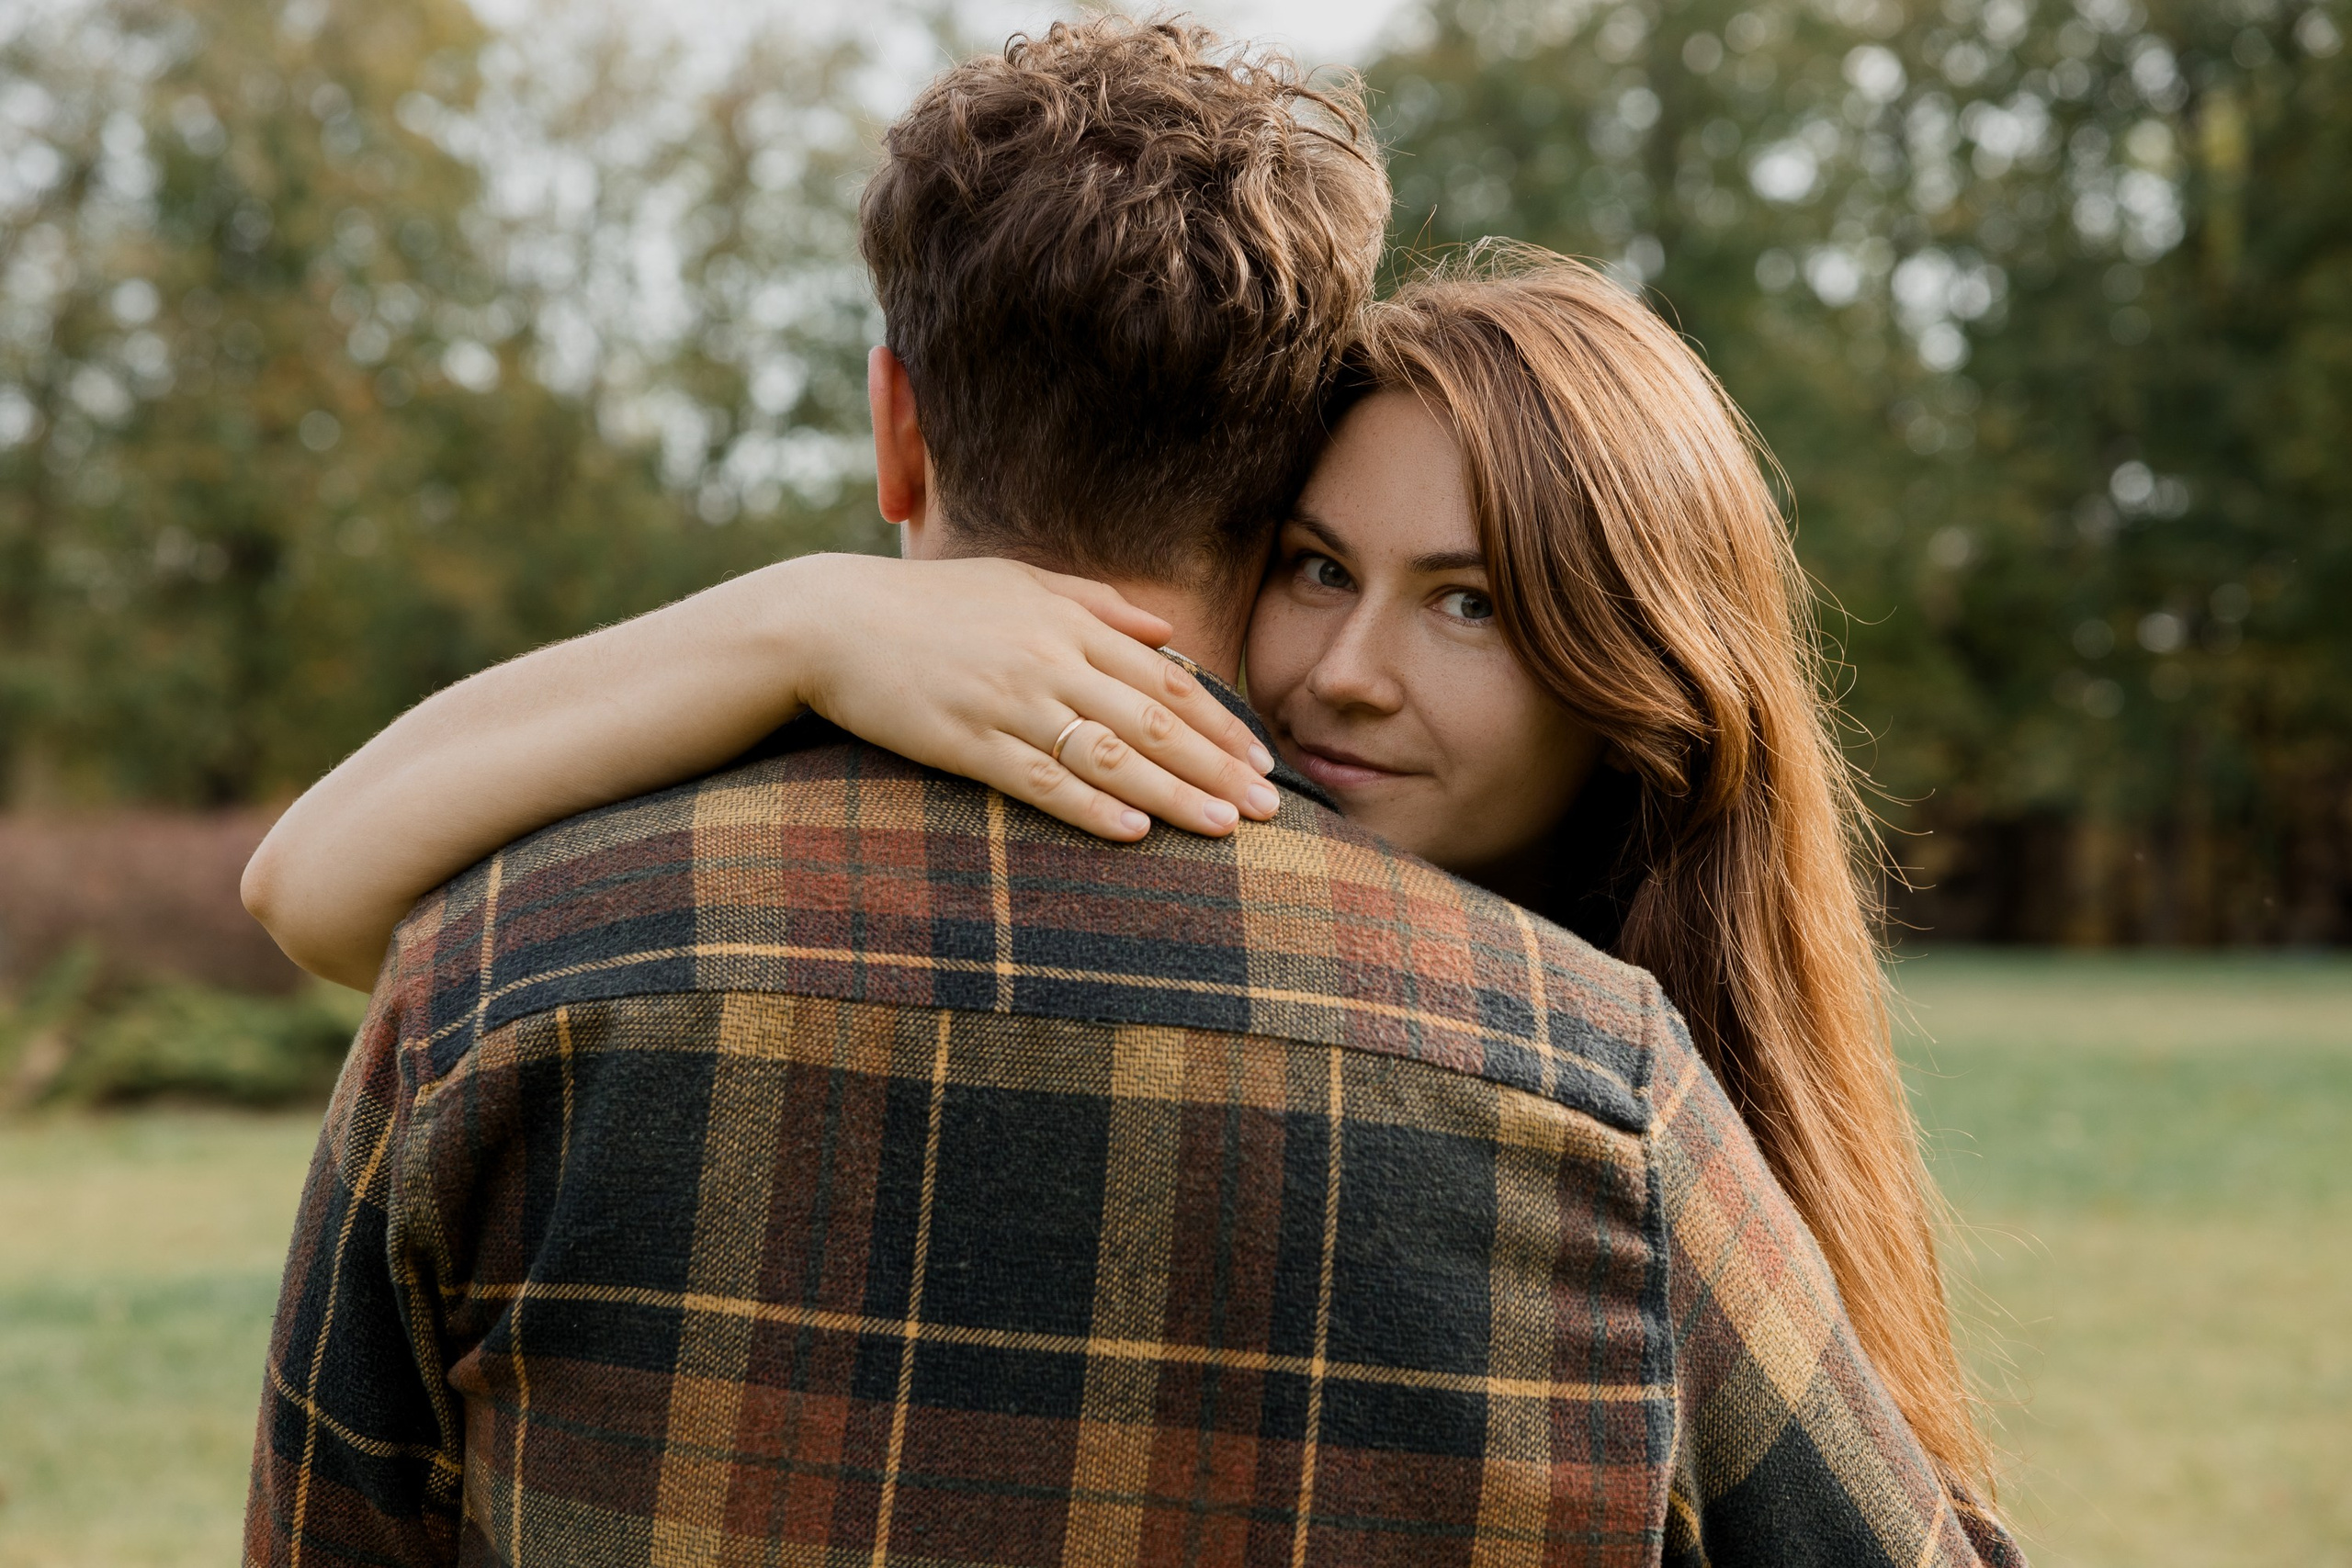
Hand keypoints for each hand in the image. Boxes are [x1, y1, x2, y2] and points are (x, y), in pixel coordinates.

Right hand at [774, 555, 1278, 840]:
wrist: (830, 622)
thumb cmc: (930, 605)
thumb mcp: (1018, 581)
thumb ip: (1097, 603)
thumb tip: (1165, 630)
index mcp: (1066, 619)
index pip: (1164, 677)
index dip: (1219, 722)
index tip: (1262, 759)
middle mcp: (1047, 658)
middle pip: (1152, 720)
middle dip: (1216, 767)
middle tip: (1270, 807)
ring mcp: (1006, 701)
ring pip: (1108, 754)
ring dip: (1172, 795)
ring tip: (1223, 829)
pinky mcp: (963, 740)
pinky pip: (1038, 779)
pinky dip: (1088, 807)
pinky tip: (1132, 832)